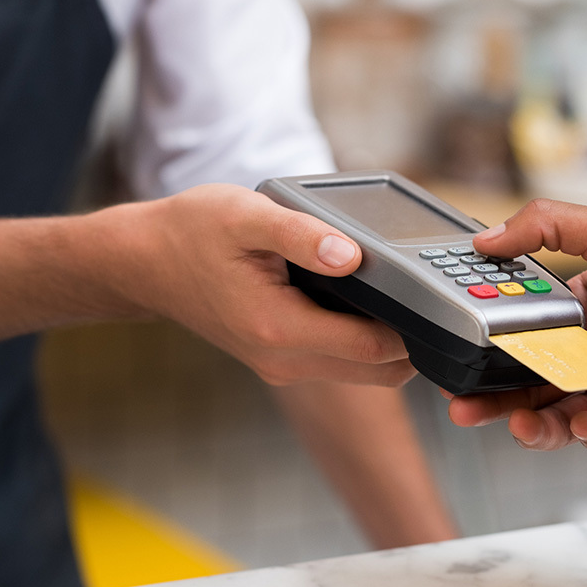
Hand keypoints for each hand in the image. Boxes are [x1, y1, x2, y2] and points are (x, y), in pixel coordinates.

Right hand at [112, 184, 415, 385]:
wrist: (145, 262)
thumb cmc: (192, 233)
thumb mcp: (246, 216)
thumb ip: (302, 235)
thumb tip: (352, 255)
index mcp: (280, 328)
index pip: (375, 347)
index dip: (416, 326)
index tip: (442, 298)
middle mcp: (285, 359)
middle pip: (379, 369)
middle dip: (416, 340)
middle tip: (438, 298)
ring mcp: (283, 363)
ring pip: (363, 370)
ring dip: (393, 344)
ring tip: (411, 296)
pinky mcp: (282, 357)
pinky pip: (341, 360)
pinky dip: (367, 341)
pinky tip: (375, 302)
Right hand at [449, 199, 586, 460]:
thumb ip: (547, 225)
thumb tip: (487, 236)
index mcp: (584, 312)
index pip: (523, 331)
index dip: (492, 341)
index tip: (465, 342)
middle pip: (529, 384)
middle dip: (491, 396)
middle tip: (461, 401)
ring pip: (556, 420)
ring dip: (528, 425)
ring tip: (516, 422)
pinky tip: (586, 421)